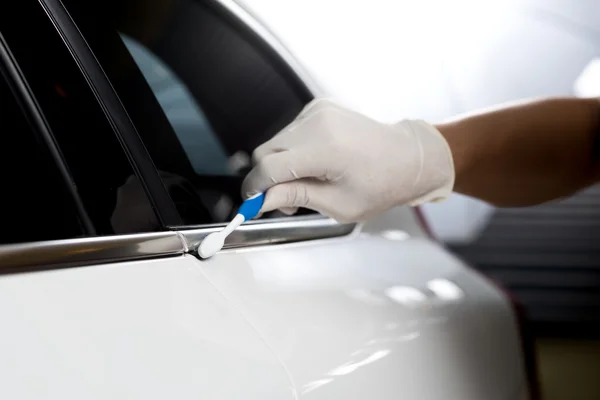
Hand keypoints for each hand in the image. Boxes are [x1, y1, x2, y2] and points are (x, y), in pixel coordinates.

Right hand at [241, 98, 454, 222]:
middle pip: (266, 151)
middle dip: (266, 179)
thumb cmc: (382, 185)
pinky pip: (290, 133)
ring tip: (306, 184)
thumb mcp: (339, 205)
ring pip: (275, 142)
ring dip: (280, 166)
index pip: (269, 167)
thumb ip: (296, 198)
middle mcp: (318, 123)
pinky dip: (292, 151)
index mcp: (325, 149)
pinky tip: (313, 165)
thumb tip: (261, 200)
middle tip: (286, 202)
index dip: (254, 189)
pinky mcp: (319, 107)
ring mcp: (318, 111)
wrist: (408, 157)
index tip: (251, 206)